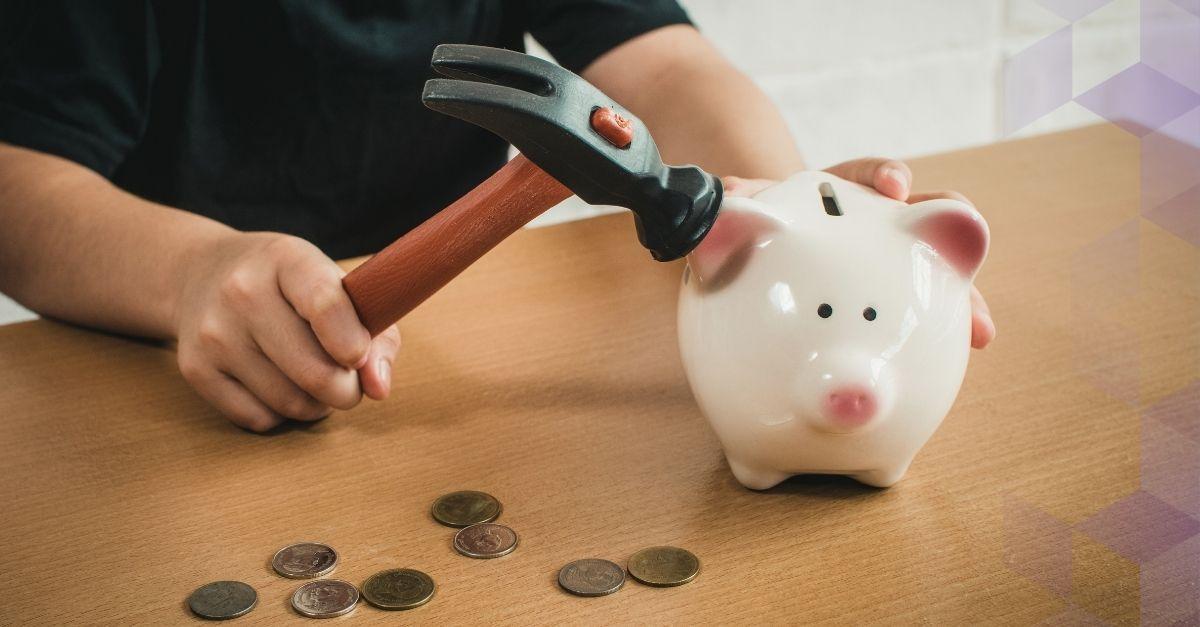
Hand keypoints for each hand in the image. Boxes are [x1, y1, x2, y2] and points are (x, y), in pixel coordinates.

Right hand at [173, 232, 400, 430]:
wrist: (200, 274)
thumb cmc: (288, 285)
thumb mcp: (334, 283)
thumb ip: (376, 333)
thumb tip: (378, 388)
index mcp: (287, 260)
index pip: (326, 306)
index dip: (354, 344)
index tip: (360, 356)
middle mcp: (243, 293)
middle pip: (314, 371)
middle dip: (346, 390)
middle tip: (348, 382)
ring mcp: (214, 333)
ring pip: (290, 402)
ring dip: (316, 405)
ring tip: (315, 381)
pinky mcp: (195, 369)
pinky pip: (258, 418)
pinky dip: (280, 414)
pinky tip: (279, 386)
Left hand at [722, 157, 995, 348]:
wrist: (758, 248)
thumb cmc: (756, 227)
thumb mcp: (739, 210)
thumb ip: (731, 206)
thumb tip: (718, 203)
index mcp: (836, 195)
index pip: (865, 175)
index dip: (883, 175)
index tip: (894, 185)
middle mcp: (871, 228)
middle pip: (922, 221)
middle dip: (947, 234)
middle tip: (964, 252)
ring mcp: (884, 268)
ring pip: (931, 278)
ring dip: (960, 302)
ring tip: (981, 333)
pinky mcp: (884, 310)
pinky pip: (909, 332)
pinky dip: (926, 353)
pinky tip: (939, 383)